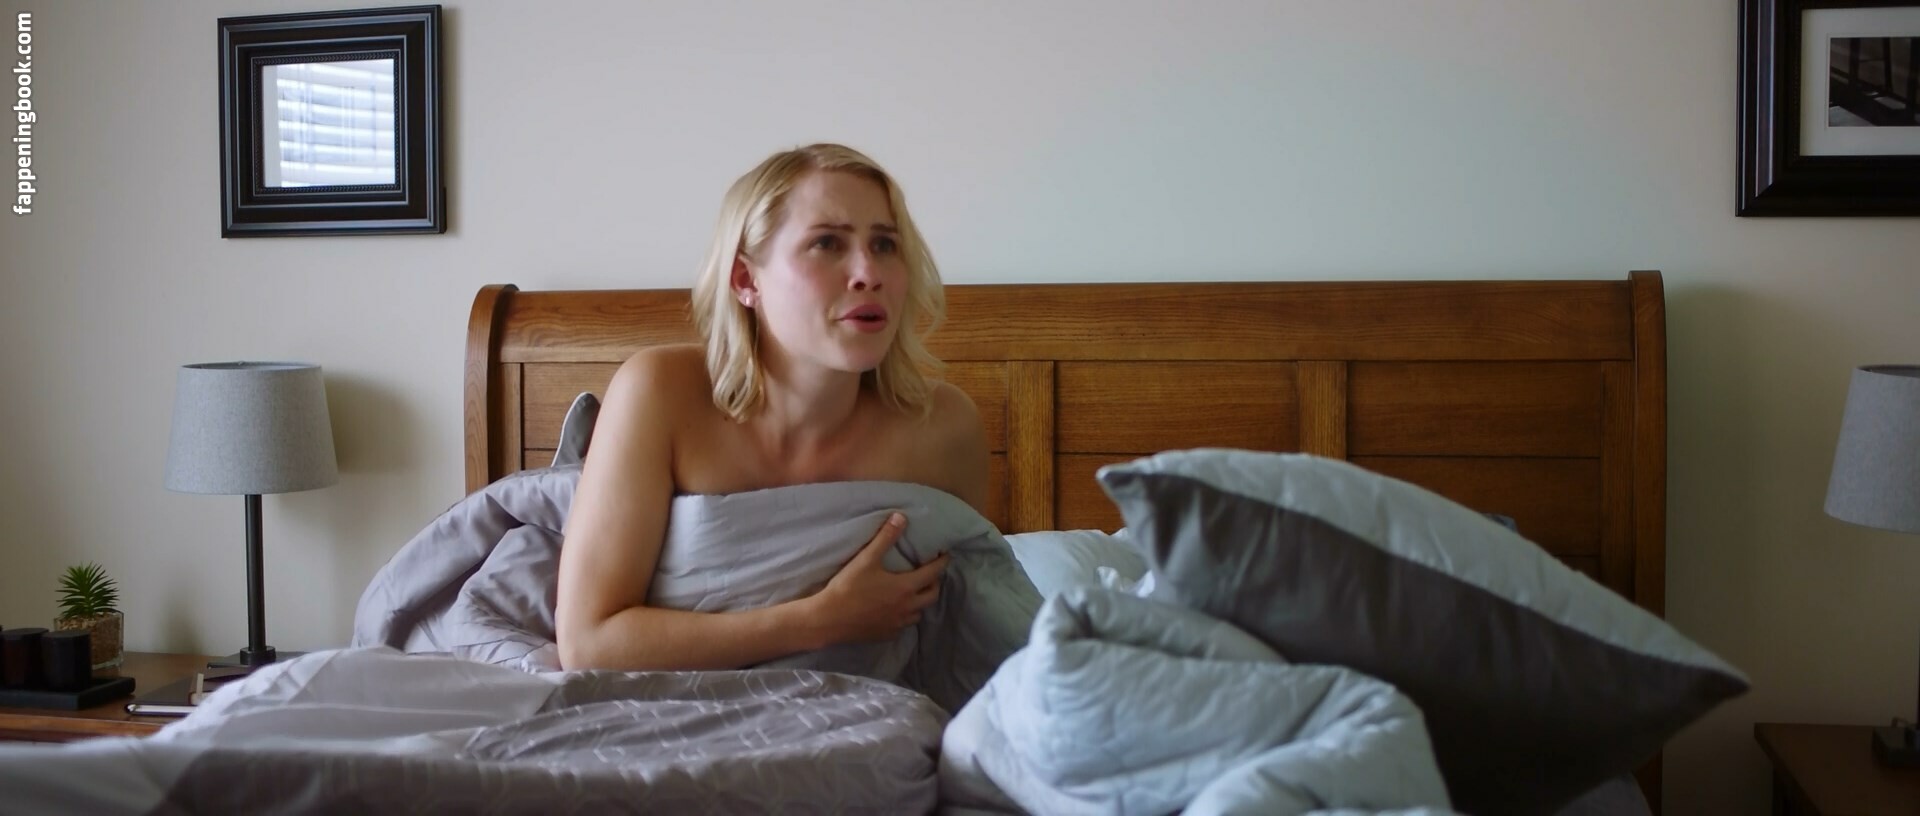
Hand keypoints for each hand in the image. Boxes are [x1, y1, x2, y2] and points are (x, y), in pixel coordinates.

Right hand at [809, 512, 947, 644]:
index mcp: (905, 588)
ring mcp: (897, 624)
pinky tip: (896, 612)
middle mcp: (907, 607)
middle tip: (930, 574)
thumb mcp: (866, 559)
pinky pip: (904, 626)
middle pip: (932, 596)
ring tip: (914, 593)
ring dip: (921, 602)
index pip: (933, 573)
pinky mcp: (886, 635)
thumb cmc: (848, 587)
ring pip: (919, 613)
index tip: (946, 555)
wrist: (828, 619)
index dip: (942, 562)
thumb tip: (901, 517)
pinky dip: (905, 616)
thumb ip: (885, 538)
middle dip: (935, 583)